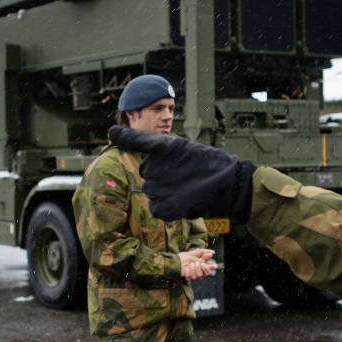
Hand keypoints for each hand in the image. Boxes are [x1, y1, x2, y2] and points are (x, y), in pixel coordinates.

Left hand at [107, 126, 254, 222]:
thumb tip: (150, 168)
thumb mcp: (187, 151)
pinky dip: (166, 209)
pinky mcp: (163, 205)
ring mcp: (159, 186)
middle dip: (159, 176)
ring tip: (185, 190)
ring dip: (163, 193)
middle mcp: (157, 165)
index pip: (138, 140)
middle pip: (147, 172)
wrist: (230, 185)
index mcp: (165, 146)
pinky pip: (155, 208)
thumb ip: (166, 157)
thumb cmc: (213, 167)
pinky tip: (181, 203)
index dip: (124, 137)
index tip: (112, 132)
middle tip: (182, 177)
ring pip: (150, 191)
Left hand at [179, 248, 216, 280]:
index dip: (209, 267)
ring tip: (191, 265)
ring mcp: (195, 275)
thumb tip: (212, 253)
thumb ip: (203, 252)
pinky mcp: (189, 277)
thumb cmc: (185, 256)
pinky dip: (189, 273)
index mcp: (203, 265)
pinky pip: (191, 278)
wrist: (175, 260)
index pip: (210, 268)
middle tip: (197, 263)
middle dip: (202, 268)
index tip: (203, 263)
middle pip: (207, 274)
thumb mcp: (194, 253)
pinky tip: (186, 269)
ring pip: (200, 276)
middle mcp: (200, 271)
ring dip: (195, 270)